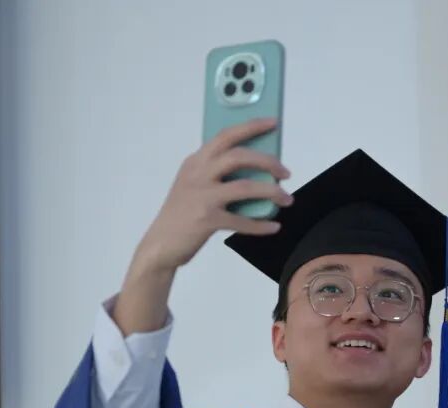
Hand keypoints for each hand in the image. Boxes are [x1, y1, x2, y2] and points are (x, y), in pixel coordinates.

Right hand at [136, 117, 292, 272]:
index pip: (225, 136)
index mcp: (196, 161)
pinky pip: (241, 221)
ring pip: (244, 187)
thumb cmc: (183, 213)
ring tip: (287, 199)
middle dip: (267, 161)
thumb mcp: (194, 184)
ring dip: (271, 192)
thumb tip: (258, 171)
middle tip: (286, 172)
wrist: (160, 244)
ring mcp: (202, 196)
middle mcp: (198, 174)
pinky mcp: (206, 220)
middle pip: (238, 156)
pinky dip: (261, 225)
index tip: (273, 122)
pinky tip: (274, 226)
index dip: (251, 127)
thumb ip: (216, 173)